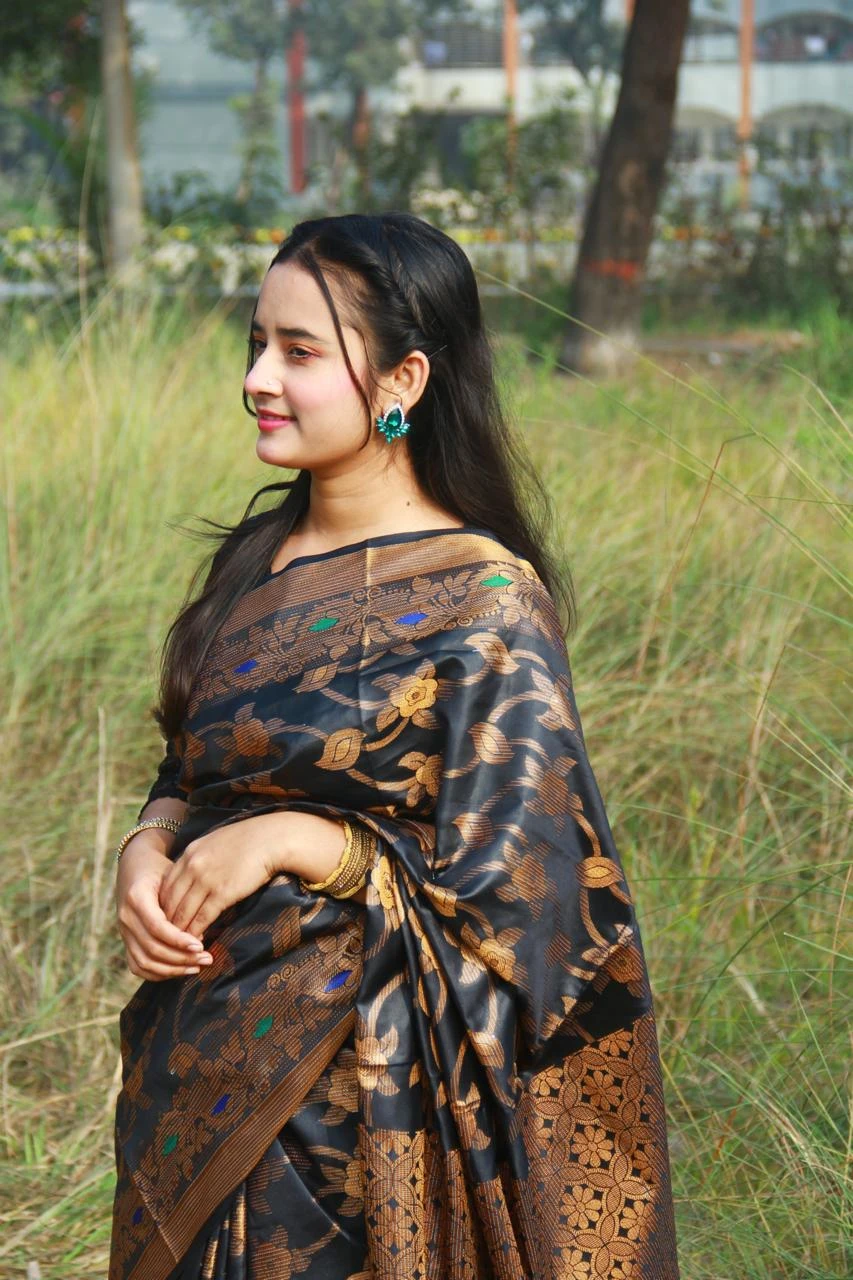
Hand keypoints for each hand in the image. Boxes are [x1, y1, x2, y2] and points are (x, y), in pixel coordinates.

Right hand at [115, 836, 213, 981]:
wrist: (134, 865)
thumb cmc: (160, 869)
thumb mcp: (172, 875)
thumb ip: (182, 902)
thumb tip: (198, 934)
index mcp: (136, 897)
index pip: (157, 927)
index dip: (178, 940)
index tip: (200, 945)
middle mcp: (125, 917)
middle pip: (152, 948)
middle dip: (181, 958)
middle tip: (207, 958)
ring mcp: (123, 931)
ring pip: (144, 962)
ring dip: (172, 969)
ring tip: (197, 966)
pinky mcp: (125, 940)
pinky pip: (137, 965)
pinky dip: (158, 973)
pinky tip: (180, 971)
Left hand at [158, 814, 283, 936]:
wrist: (272, 838)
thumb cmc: (249, 840)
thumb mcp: (215, 842)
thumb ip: (199, 858)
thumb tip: (192, 876)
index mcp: (189, 853)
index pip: (166, 885)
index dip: (163, 905)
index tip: (166, 918)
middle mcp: (192, 866)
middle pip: (169, 901)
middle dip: (166, 922)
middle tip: (168, 937)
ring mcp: (206, 880)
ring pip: (183, 913)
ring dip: (179, 932)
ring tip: (180, 945)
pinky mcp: (222, 893)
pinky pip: (202, 918)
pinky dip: (196, 932)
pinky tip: (197, 941)